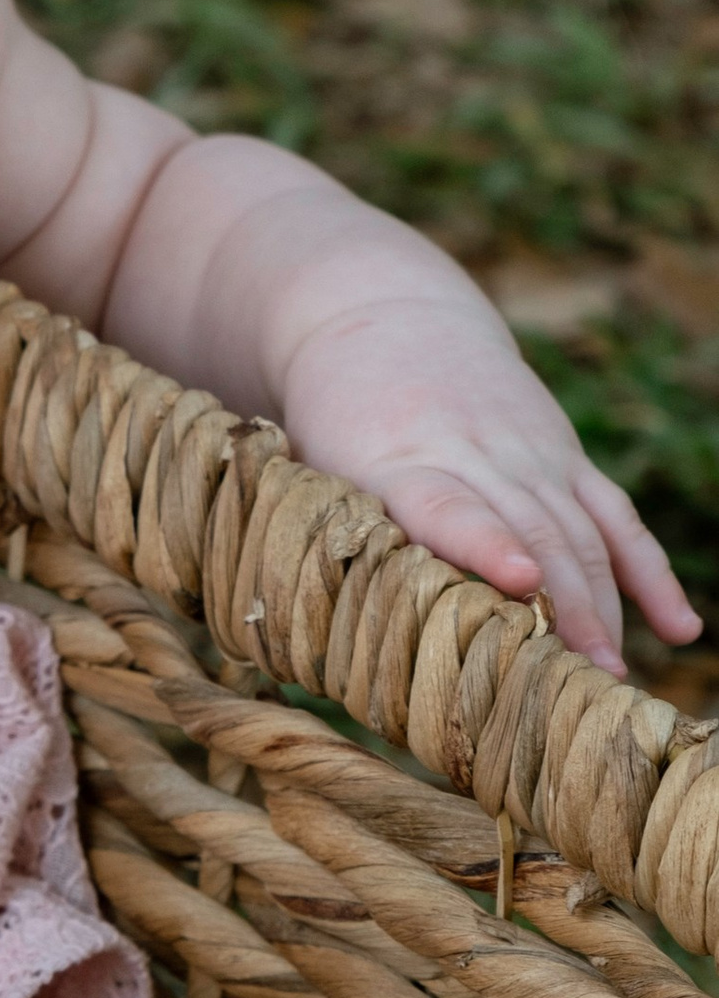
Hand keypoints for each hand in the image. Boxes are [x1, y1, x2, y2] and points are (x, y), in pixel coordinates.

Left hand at [278, 291, 698, 676]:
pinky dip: (648, 572)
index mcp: (401, 459)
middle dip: (564, 606)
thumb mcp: (317, 468)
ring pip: (578, 530)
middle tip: (583, 677)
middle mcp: (475, 452)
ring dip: (603, 604)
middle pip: (532, 531)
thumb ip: (339, 536)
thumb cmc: (335, 421)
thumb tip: (332, 635)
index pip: (448, 502)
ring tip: (612, 673)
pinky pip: (614, 516)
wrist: (382, 320)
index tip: (522, 579)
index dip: (486, 542)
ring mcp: (529, 451)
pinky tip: (679, 626)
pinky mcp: (562, 454)